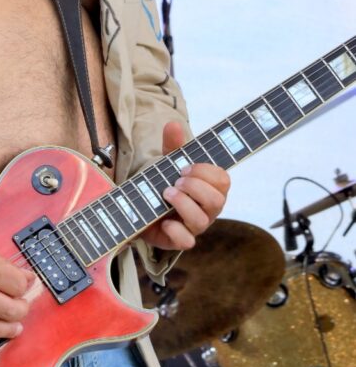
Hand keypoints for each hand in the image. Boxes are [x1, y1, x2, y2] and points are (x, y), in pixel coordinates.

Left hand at [140, 121, 230, 250]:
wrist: (142, 208)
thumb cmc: (164, 183)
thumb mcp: (168, 162)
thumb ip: (172, 145)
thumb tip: (173, 124)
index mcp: (210, 188)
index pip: (223, 180)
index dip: (205, 172)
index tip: (184, 167)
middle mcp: (207, 209)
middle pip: (217, 200)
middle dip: (194, 187)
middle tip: (175, 181)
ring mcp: (194, 226)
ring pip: (202, 220)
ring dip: (183, 204)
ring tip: (166, 193)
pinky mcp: (178, 240)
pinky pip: (187, 242)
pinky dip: (176, 231)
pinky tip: (164, 222)